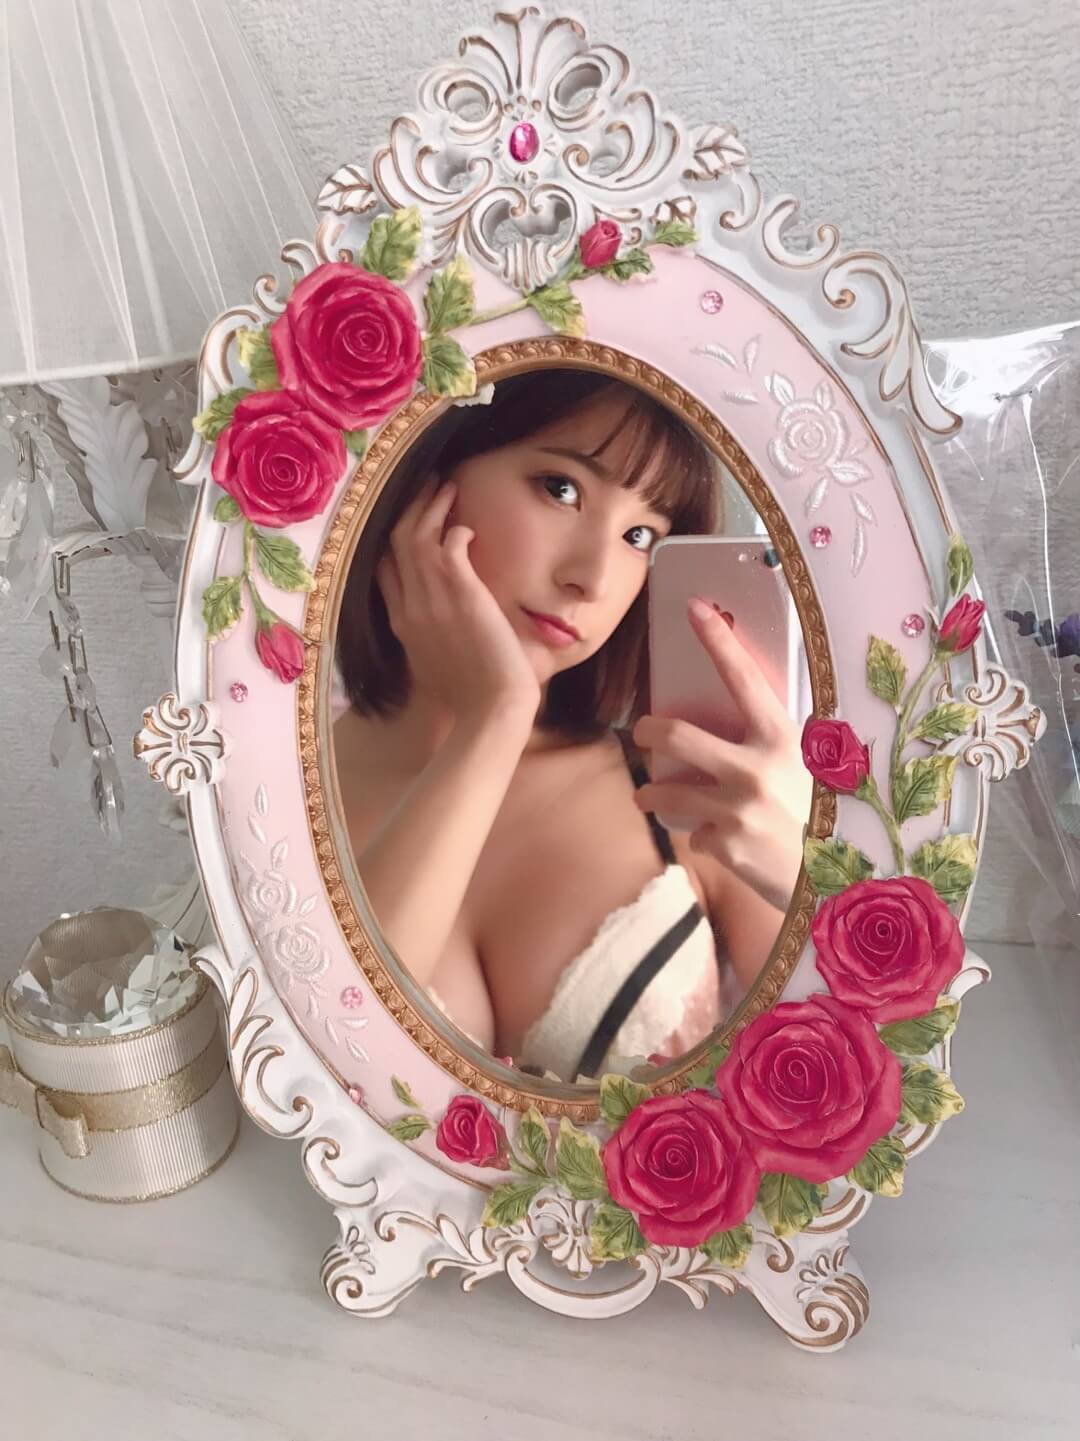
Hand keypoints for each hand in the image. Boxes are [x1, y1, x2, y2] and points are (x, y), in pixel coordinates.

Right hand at [375, 475, 540, 726]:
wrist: (489, 710)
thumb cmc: (471, 697)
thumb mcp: (434, 666)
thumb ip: (428, 638)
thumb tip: (436, 625)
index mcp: (401, 624)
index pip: (382, 568)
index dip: (390, 538)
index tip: (407, 518)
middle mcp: (409, 607)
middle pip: (395, 541)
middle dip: (410, 507)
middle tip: (427, 483)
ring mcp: (432, 599)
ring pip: (417, 534)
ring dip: (431, 506)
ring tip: (446, 484)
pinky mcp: (462, 594)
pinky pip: (448, 545)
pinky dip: (455, 529)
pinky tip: (467, 527)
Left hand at [632, 596, 811, 911]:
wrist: (839, 887)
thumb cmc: (827, 822)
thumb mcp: (813, 770)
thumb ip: (777, 746)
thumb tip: (745, 721)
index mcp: (781, 740)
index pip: (744, 678)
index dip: (718, 640)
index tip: (694, 608)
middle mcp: (755, 769)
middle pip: (675, 734)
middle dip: (647, 731)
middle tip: (641, 732)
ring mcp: (735, 809)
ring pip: (665, 792)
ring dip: (651, 794)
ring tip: (650, 796)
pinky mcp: (723, 845)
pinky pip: (693, 835)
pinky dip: (702, 838)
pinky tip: (725, 844)